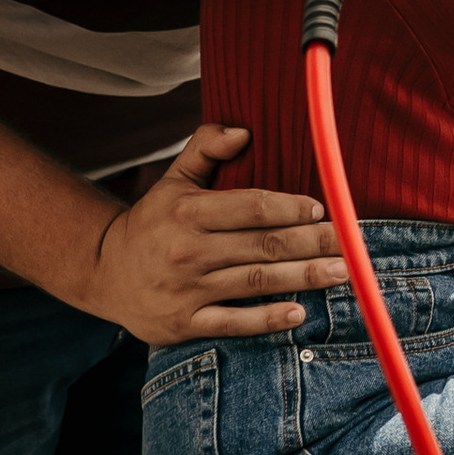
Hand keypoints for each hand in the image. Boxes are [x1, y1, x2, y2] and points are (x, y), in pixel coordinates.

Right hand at [83, 122, 349, 341]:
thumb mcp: (173, 179)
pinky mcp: (183, 324)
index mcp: (189, 211)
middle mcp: (188, 250)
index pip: (252, 206)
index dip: (292, 208)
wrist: (102, 271)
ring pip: (256, 282)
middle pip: (264, 245)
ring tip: (341, 272)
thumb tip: (245, 130)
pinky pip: (233, 322)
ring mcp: (186, 290)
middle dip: (313, 243)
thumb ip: (206, 148)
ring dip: (303, 277)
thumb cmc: (152, 222)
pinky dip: (267, 319)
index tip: (323, 210)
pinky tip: (299, 313)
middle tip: (351, 242)